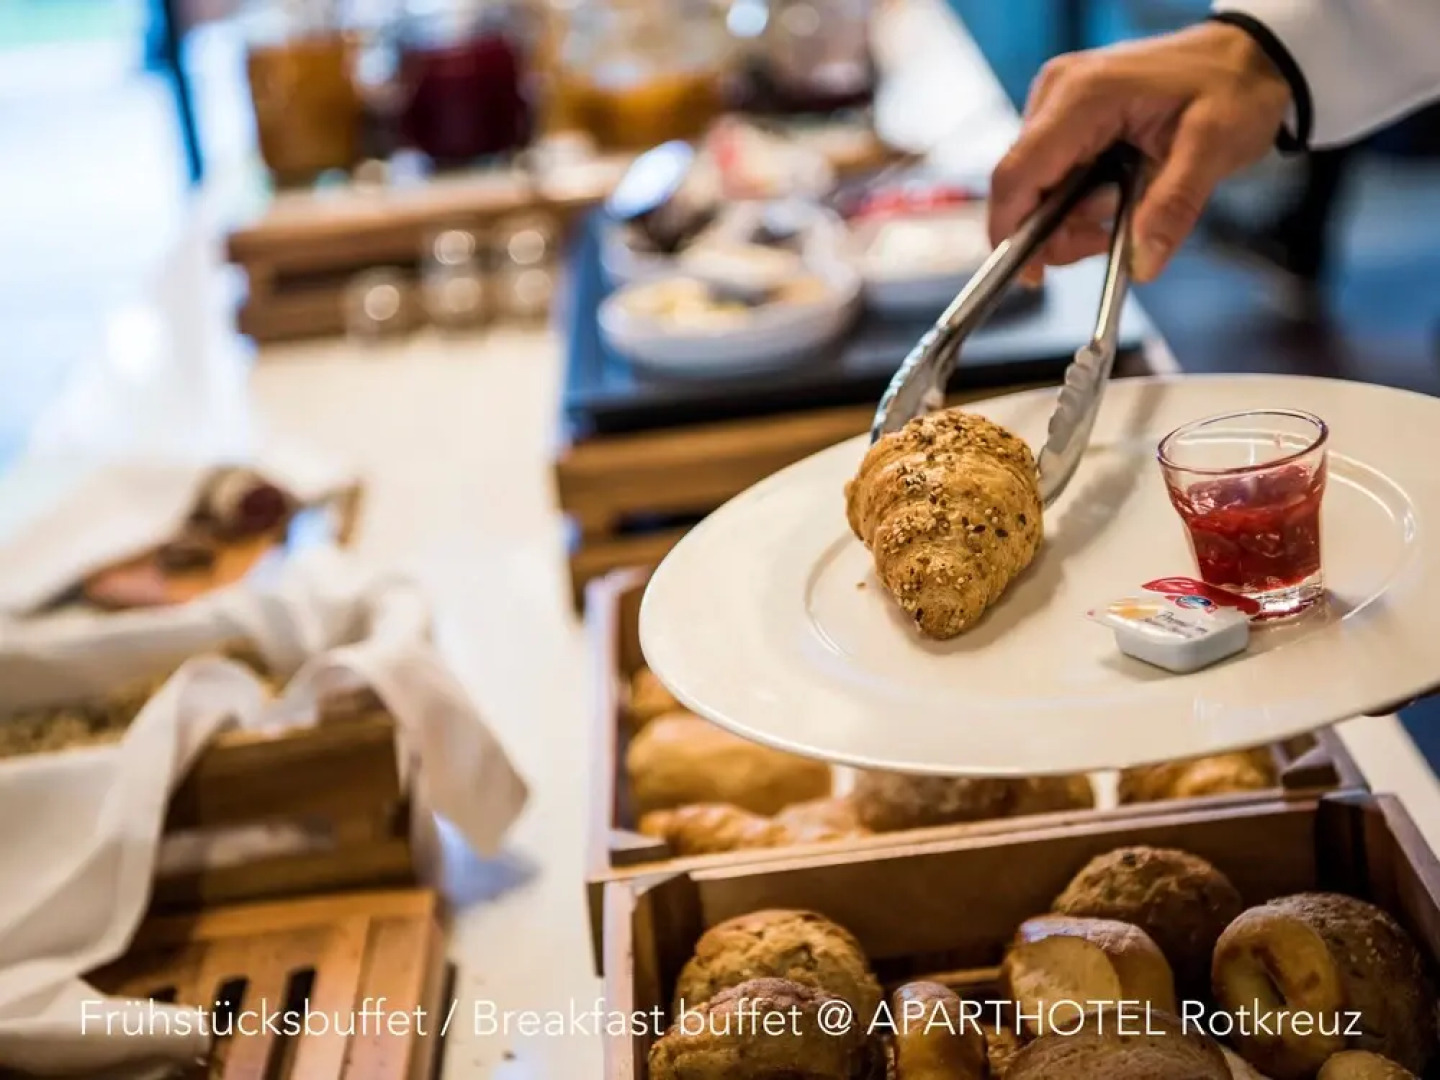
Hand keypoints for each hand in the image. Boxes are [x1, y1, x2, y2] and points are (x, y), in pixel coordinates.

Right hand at [988, 22, 1292, 283]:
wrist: (1245, 55)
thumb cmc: (1232, 86)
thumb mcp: (1215, 148)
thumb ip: (1174, 206)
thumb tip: (1142, 263)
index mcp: (1084, 96)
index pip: (1017, 174)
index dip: (1011, 231)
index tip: (1031, 274)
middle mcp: (1057, 94)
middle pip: (1022, 187)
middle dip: (1056, 229)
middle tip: (1108, 241)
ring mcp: (1056, 103)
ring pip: (1034, 187)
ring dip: (1070, 218)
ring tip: (1122, 211)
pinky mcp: (1064, 116)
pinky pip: (1050, 175)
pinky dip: (1075, 201)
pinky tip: (1113, 196)